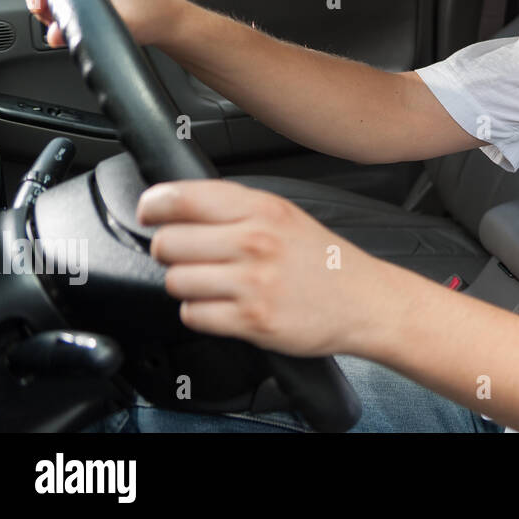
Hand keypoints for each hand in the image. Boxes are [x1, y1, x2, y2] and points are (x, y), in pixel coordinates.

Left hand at [139, 180, 392, 357]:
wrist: (367, 302)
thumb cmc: (326, 261)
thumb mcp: (287, 215)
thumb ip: (236, 207)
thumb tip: (176, 205)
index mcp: (263, 209)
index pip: (182, 197)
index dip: (155, 206)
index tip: (150, 213)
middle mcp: (255, 241)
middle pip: (168, 243)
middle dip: (172, 253)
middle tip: (192, 257)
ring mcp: (253, 283)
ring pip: (175, 282)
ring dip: (187, 286)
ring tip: (215, 284)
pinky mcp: (252, 320)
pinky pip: (193, 316)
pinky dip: (202, 314)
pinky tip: (226, 306)